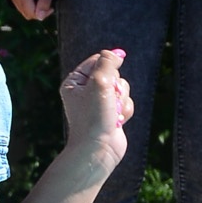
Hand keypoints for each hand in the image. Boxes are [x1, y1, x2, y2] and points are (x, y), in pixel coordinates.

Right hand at [11, 0, 53, 20]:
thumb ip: (44, 2)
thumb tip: (40, 17)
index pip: (30, 13)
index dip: (43, 14)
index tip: (52, 8)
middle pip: (26, 13)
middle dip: (38, 12)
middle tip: (48, 4)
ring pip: (22, 10)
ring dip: (33, 8)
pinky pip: (19, 3)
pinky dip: (28, 3)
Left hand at [60, 49, 132, 173]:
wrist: (98, 149)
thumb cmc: (93, 116)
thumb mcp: (99, 81)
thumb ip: (108, 62)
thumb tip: (116, 54)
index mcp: (75, 82)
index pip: (97, 60)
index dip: (107, 65)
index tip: (108, 77)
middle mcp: (86, 91)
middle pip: (113, 73)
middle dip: (116, 86)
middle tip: (108, 100)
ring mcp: (100, 103)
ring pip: (123, 88)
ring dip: (121, 100)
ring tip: (111, 114)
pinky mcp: (112, 114)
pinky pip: (126, 102)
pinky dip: (125, 111)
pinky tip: (117, 122)